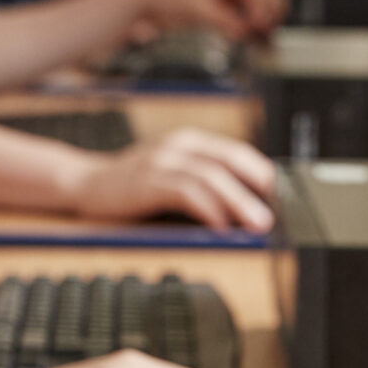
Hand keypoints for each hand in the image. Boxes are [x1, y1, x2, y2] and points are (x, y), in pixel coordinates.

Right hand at [75, 129, 276, 231]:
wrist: (84, 184)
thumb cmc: (133, 187)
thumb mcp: (172, 177)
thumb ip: (203, 184)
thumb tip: (248, 209)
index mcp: (189, 142)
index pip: (237, 153)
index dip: (263, 174)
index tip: (284, 199)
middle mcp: (178, 146)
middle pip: (229, 161)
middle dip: (258, 187)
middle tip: (278, 214)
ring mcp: (161, 161)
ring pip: (211, 176)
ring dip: (238, 201)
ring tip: (257, 224)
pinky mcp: (146, 181)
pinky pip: (185, 191)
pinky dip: (207, 208)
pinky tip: (219, 224)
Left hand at [127, 0, 287, 41]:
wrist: (151, 2)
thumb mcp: (197, 11)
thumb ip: (223, 21)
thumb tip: (246, 33)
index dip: (259, 4)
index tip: (259, 26)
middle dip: (270, 6)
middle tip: (266, 31)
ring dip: (270, 10)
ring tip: (265, 32)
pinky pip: (256, 1)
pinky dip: (259, 14)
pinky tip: (257, 31)